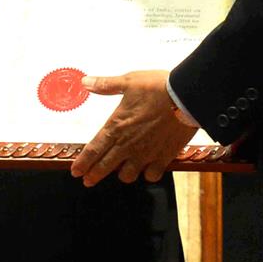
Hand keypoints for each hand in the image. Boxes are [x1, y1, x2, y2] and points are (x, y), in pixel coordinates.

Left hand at [71, 70, 196, 186]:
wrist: (186, 97)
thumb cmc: (159, 88)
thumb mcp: (129, 81)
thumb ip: (106, 85)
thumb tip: (85, 82)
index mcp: (116, 126)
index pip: (93, 150)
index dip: (82, 163)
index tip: (76, 171)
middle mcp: (128, 144)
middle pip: (105, 167)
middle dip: (94, 175)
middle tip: (88, 180)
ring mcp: (146, 154)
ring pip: (127, 175)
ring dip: (122, 174)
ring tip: (122, 171)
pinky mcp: (163, 157)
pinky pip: (151, 175)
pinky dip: (148, 174)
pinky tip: (148, 169)